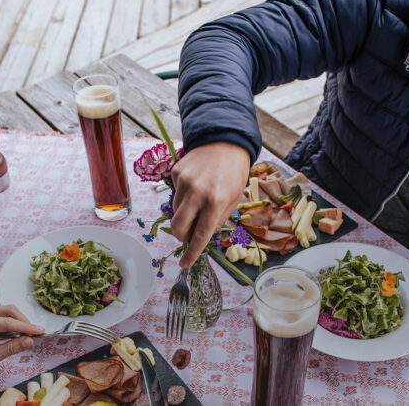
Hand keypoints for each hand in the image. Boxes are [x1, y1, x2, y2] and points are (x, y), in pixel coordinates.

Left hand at [0, 305, 43, 373]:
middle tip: (36, 333)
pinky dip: (12, 321)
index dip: (26, 327)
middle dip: (24, 322)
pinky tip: (15, 333)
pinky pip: (2, 314)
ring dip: (19, 321)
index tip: (40, 331)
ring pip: (7, 310)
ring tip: (27, 334)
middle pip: (9, 311)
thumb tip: (30, 341)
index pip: (8, 322)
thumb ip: (11, 348)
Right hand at [170, 141, 250, 267]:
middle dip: (182, 236)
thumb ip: (217, 220)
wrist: (225, 142)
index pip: (200, 235)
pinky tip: (195, 186)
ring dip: (185, 215)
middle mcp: (197, 192)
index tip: (185, 265)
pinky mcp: (175, 173)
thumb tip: (200, 236)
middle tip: (190, 234)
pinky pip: (175, 195)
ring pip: (176, 212)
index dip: (192, 253)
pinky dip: (183, 198)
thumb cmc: (234, 173)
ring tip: (199, 203)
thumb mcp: (233, 199)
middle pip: (178, 227)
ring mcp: (183, 182)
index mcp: (216, 201)